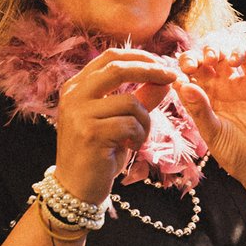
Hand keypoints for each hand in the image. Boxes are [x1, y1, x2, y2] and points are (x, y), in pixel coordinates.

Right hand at [52, 48, 179, 203]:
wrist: (76, 188)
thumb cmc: (100, 153)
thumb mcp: (120, 120)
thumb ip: (140, 98)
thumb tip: (166, 78)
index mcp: (76, 87)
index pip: (110, 57)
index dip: (140, 56)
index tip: (163, 64)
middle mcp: (73, 95)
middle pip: (118, 68)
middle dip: (151, 70)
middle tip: (172, 78)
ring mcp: (79, 114)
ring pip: (130, 102)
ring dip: (145, 120)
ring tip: (139, 136)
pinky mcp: (90, 133)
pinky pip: (130, 124)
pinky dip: (140, 136)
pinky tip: (131, 146)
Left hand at [175, 44, 245, 185]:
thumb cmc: (234, 153)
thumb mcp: (212, 133)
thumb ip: (199, 110)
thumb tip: (182, 85)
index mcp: (201, 101)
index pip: (186, 78)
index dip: (179, 71)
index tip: (178, 75)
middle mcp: (217, 90)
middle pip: (201, 62)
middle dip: (194, 57)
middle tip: (193, 64)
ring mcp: (236, 84)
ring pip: (223, 56)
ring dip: (215, 50)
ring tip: (213, 59)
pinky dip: (241, 51)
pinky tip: (234, 60)